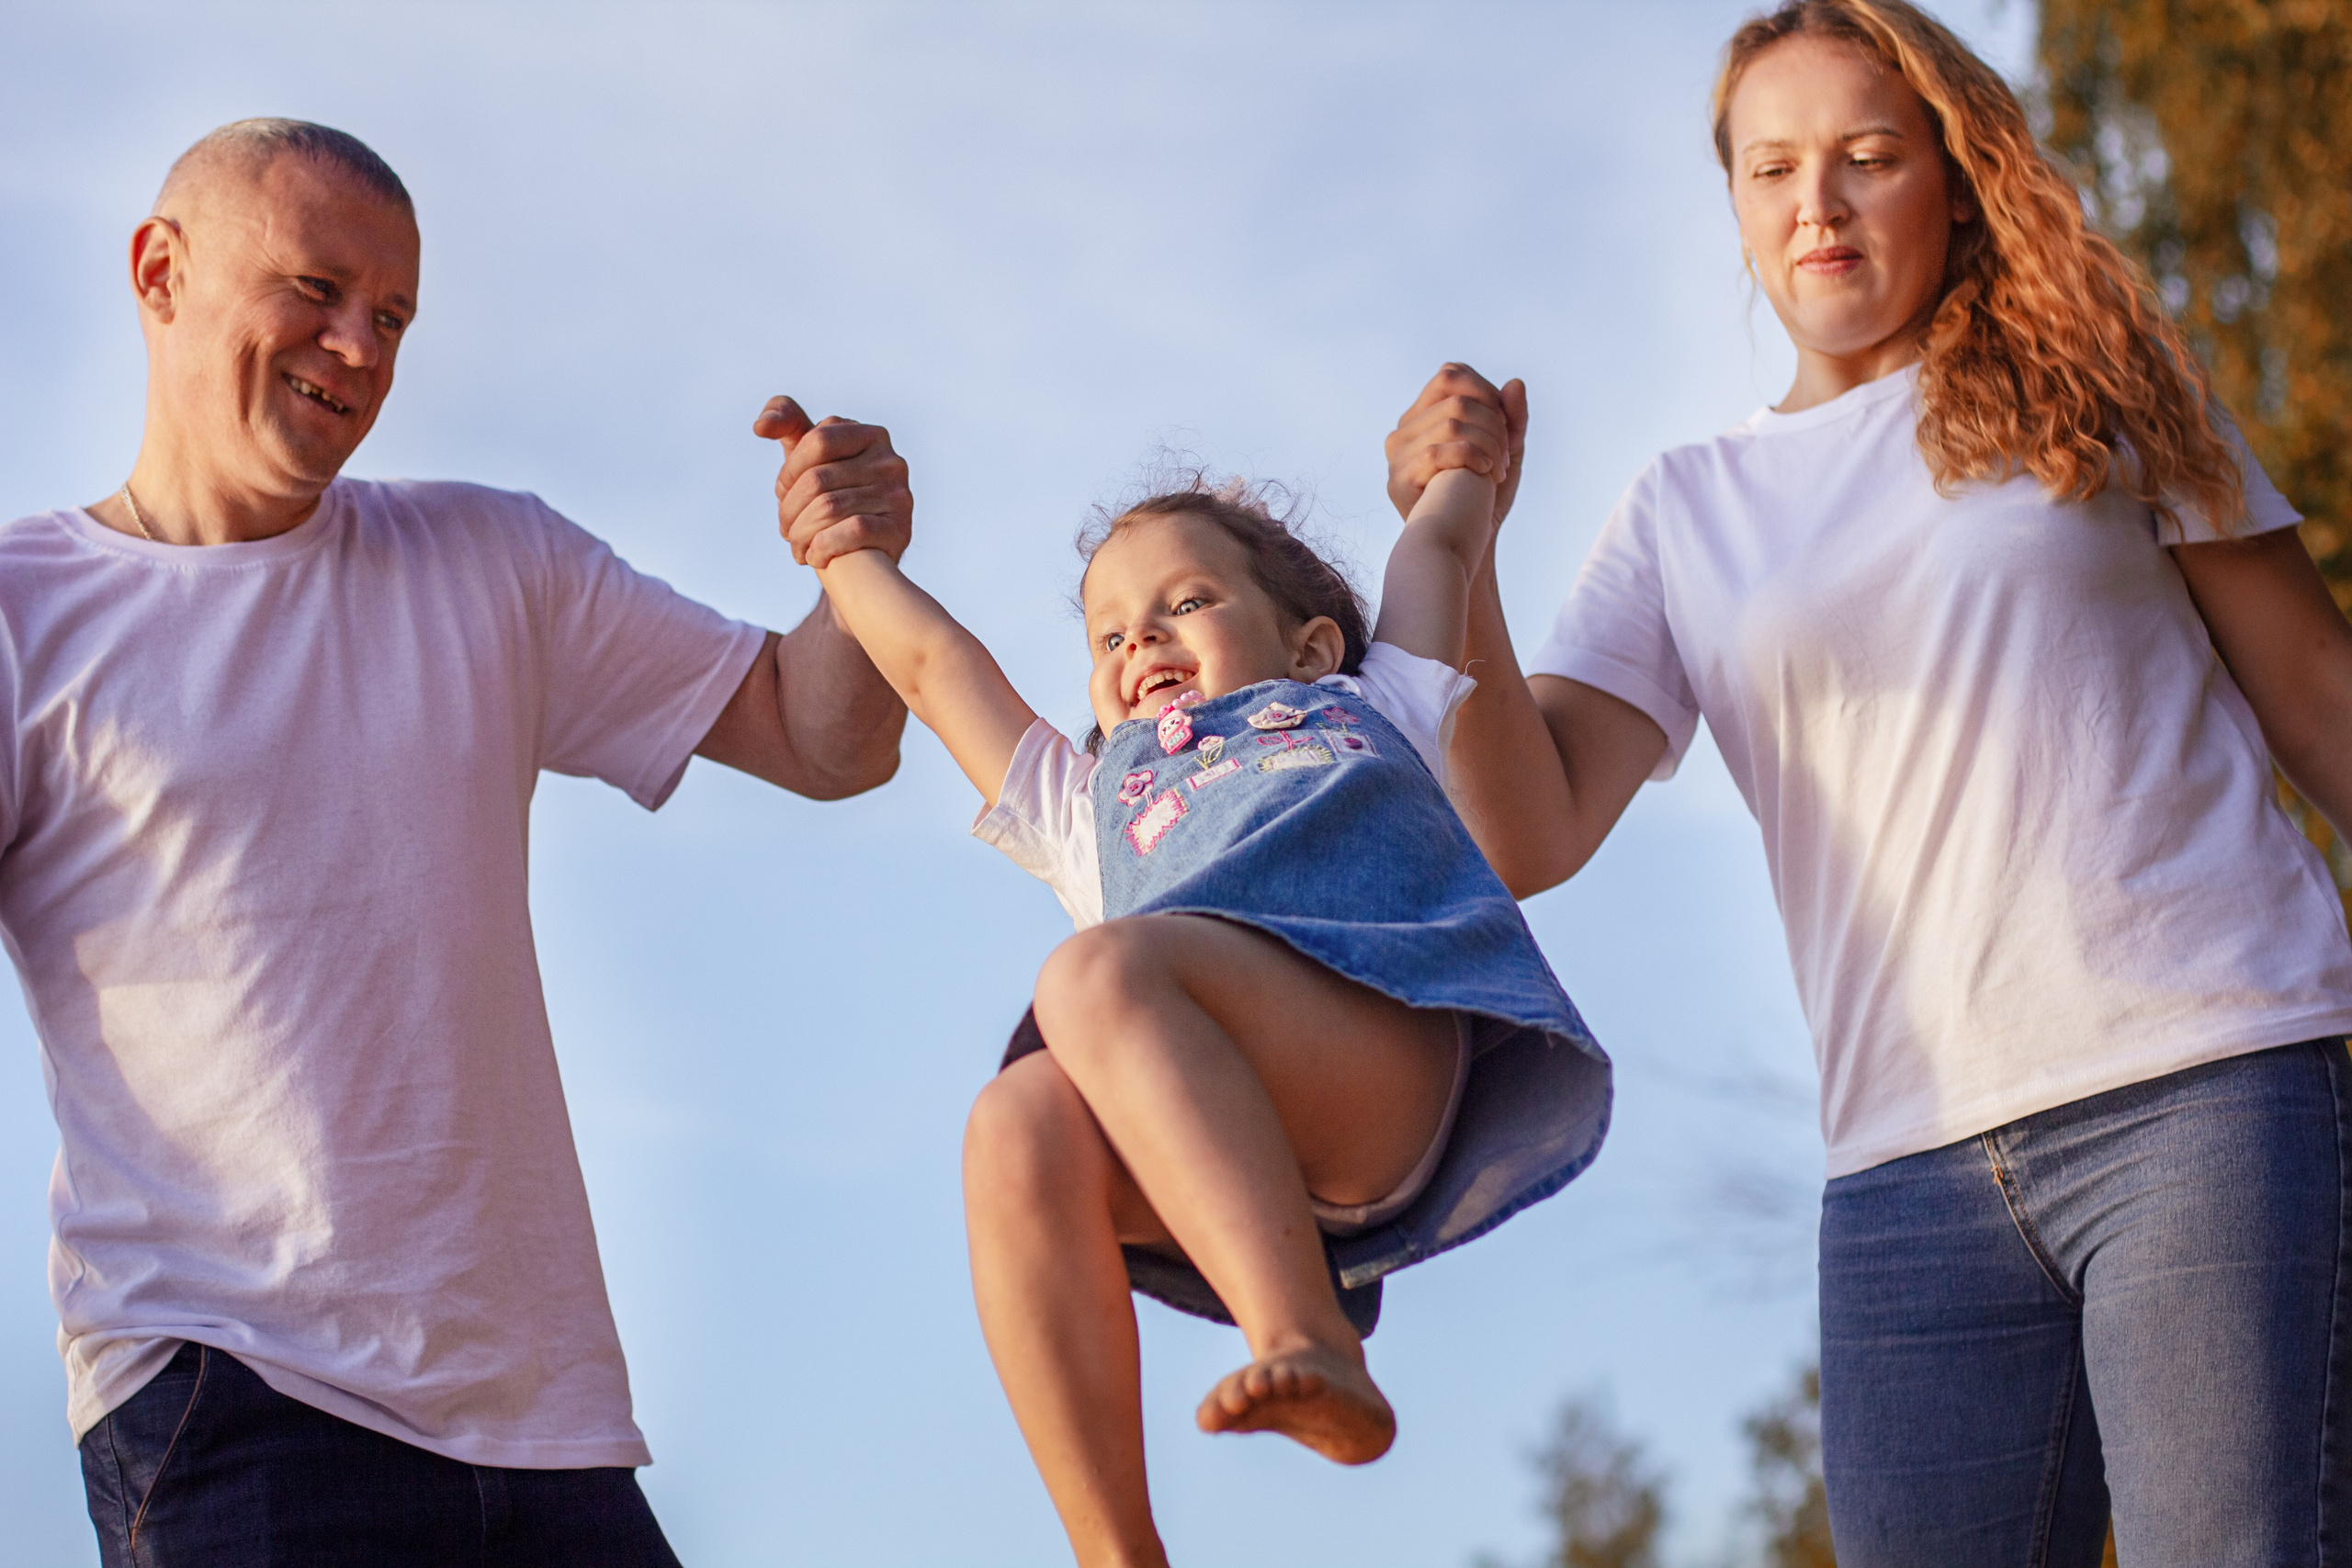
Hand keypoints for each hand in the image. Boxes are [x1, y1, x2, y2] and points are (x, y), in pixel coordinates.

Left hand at [754, 396, 914, 567]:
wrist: (862, 558)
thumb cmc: (832, 498)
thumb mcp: (810, 456)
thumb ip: (788, 424)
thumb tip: (762, 427)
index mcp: (871, 435)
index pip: (818, 440)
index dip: (789, 470)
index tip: (783, 493)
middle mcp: (891, 462)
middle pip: (818, 478)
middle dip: (789, 508)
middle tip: (786, 528)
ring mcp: (899, 495)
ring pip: (828, 508)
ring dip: (800, 533)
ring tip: (797, 545)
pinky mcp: (900, 529)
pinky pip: (850, 531)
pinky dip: (822, 547)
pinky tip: (815, 556)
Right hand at [1383, 364, 1526, 525]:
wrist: (1468, 545)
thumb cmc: (1484, 497)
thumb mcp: (1506, 450)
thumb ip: (1512, 417)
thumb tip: (1515, 384)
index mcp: (1420, 417)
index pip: (1450, 375)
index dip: (1484, 390)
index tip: (1507, 424)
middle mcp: (1402, 431)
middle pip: (1454, 397)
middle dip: (1492, 422)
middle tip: (1506, 454)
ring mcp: (1396, 456)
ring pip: (1451, 421)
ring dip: (1488, 443)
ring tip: (1498, 470)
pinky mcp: (1398, 480)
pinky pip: (1440, 449)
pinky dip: (1472, 458)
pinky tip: (1485, 478)